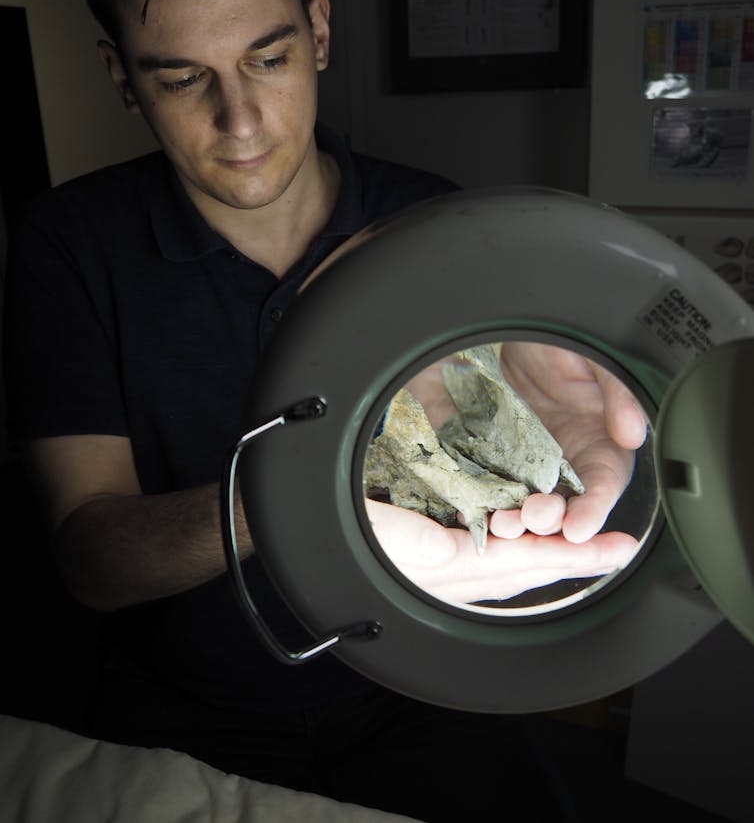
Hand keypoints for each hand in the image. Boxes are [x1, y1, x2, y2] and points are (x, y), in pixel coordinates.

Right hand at [366, 499, 637, 604]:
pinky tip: (529, 530)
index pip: (527, 563)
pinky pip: (488, 547)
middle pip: (529, 565)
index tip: (616, 552)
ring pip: (512, 558)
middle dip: (574, 558)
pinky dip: (518, 541)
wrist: (305, 519)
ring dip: (550, 549)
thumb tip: (472, 551)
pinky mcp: (434, 541)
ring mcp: (445, 557)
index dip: (574, 556)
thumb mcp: (391, 539)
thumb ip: (429, 546)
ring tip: (587, 540)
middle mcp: (454, 568)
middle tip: (619, 548)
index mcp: (449, 569)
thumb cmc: (341, 530)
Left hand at [494, 342, 647, 542]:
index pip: (602, 487)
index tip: (579, 527)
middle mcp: (565, 462)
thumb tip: (633, 433)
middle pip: (562, 504)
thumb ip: (618, 392)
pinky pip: (488, 485)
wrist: (510, 325)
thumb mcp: (595, 356)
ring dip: (515, 518)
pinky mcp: (492, 457)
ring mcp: (527, 462)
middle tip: (535, 518)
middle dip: (550, 519)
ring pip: (523, 503)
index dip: (593, 510)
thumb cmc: (560, 340)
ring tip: (503, 522)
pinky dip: (481, 501)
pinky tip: (472, 510)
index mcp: (600, 445)